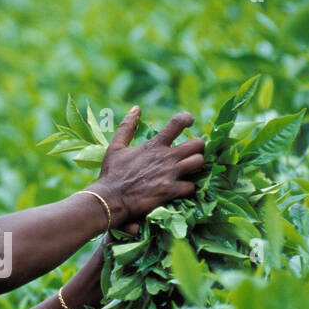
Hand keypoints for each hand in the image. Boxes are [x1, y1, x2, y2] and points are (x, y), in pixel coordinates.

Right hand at [90, 106, 205, 227]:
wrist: (110, 200)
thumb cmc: (112, 174)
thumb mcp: (115, 147)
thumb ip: (126, 127)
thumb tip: (136, 108)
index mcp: (154, 145)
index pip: (178, 123)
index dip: (187, 118)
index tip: (190, 121)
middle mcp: (166, 158)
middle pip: (197, 144)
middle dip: (197, 147)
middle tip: (191, 152)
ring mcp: (170, 175)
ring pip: (199, 163)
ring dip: (196, 166)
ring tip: (189, 169)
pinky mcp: (171, 191)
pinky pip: (192, 186)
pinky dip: (188, 187)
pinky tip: (182, 188)